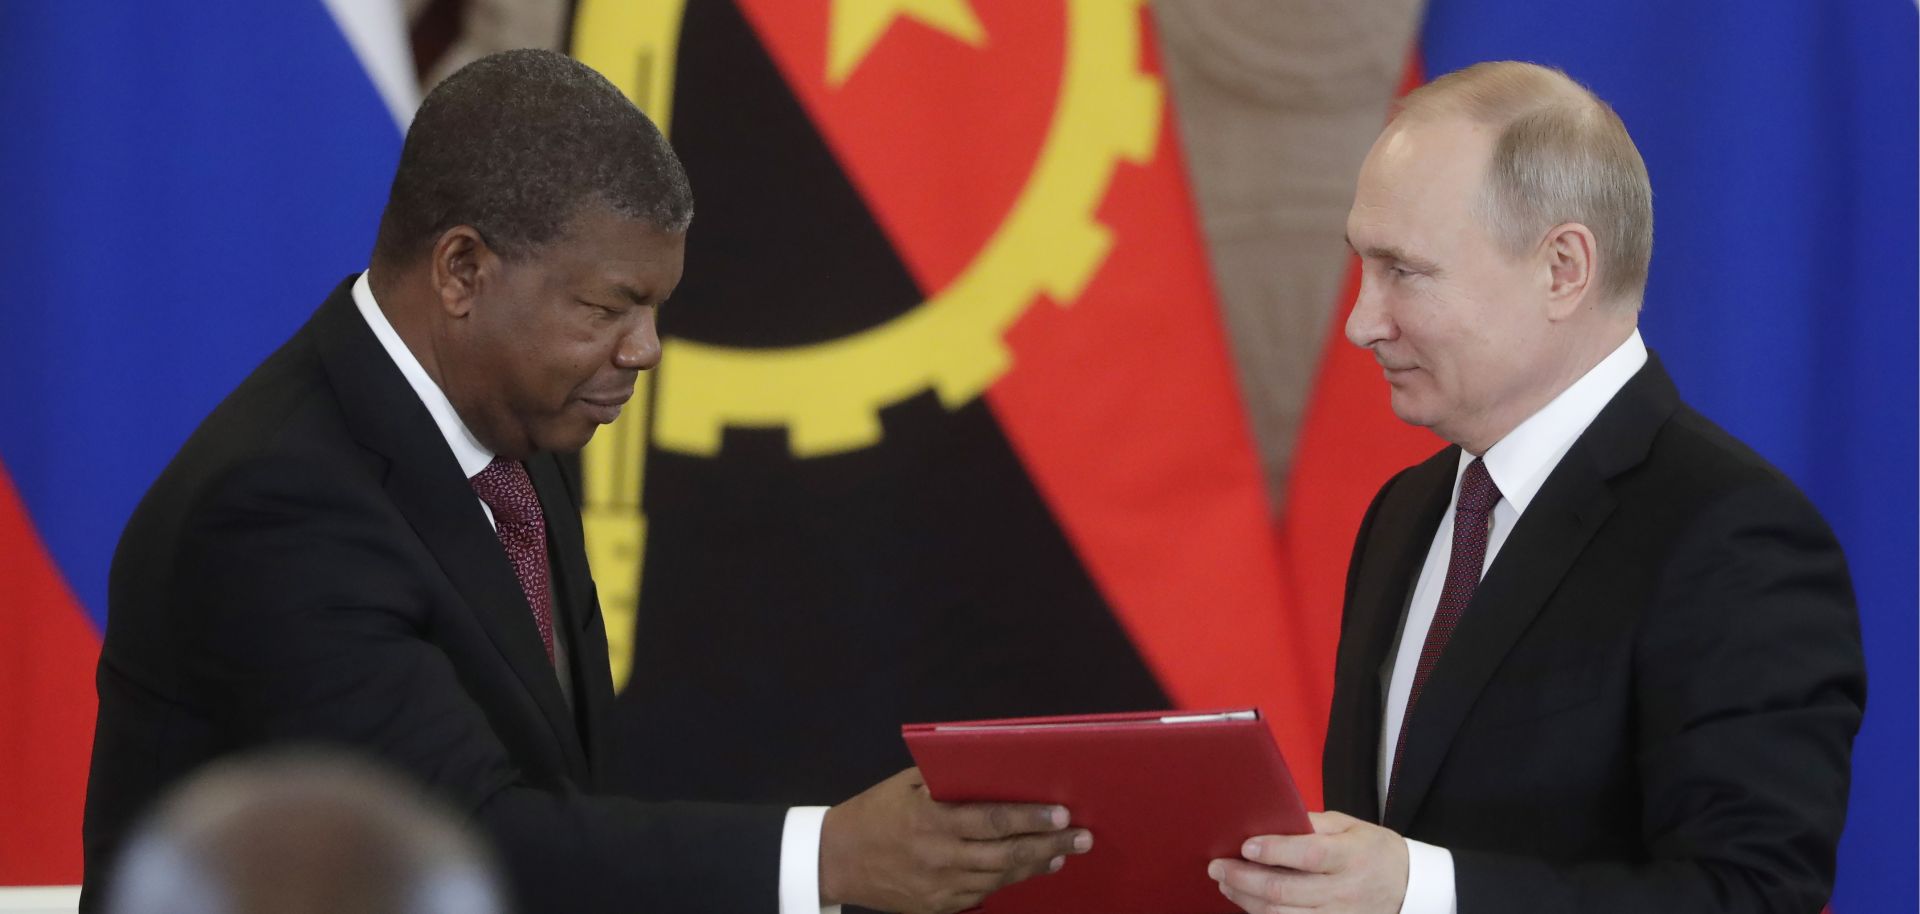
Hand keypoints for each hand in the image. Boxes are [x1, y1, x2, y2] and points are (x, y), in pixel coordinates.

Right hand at [819, 767, 1092, 913]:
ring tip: (1063, 852)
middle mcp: (939, 857)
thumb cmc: (875, 812)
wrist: (836, 860)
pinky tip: (1028, 868)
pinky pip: (982, 893)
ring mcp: (940, 888)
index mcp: (932, 821)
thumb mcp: (907, 785)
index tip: (1062, 814)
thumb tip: (997, 771)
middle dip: (1050, 845)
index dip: (1031, 819)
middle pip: (1007, 854)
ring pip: (1000, 877)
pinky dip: (1008, 880)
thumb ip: (949, 781)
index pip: (993, 821)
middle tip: (1084, 837)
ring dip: (1035, 865)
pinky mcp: (938, 907)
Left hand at [1208, 811, 1407, 913]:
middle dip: (1244, 878)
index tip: (1245, 845)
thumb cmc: (1373, 851)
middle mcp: (1344, 891)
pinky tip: (1249, 903)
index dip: (1274, 851)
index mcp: (1351, 856)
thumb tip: (1271, 820)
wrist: (1410, 888)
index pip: (1309, 855)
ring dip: (1247, 900)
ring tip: (1226, 884)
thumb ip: (1313, 824)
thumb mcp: (1351, 826)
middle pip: (1286, 890)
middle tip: (1217, 867)